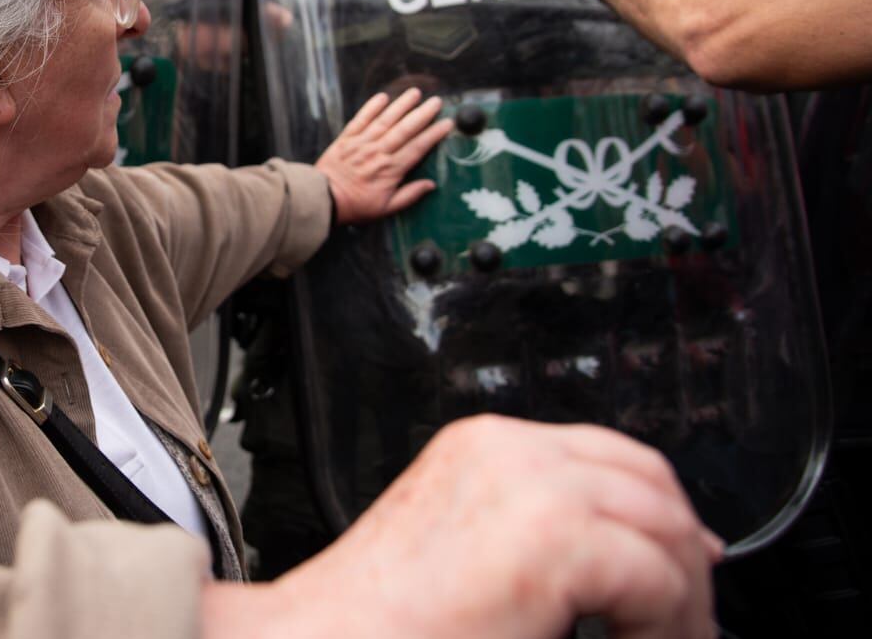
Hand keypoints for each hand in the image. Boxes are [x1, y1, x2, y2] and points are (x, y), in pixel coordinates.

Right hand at [204, 416, 720, 638]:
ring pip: (666, 526)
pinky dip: (673, 623)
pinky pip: (659, 575)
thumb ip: (534, 540)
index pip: (606, 456)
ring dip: (684, 595)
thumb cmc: (382, 623)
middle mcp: (509, 449)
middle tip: (689, 616)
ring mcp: (533, 483)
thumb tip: (620, 567)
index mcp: (484, 449)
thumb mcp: (468, 556)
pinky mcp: (553, 535)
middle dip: (683, 548)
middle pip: (649, 477)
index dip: (659, 513)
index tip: (684, 563)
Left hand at [316, 87, 452, 223]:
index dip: (433, 134)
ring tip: (414, 93)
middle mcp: (378, 152)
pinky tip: (382, 97)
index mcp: (391, 170)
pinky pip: (360, 119)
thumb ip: (410, 195)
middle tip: (436, 102)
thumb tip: (431, 185)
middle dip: (422, 114)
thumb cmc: (356, 206)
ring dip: (401, 105)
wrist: (324, 200)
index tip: (447, 123)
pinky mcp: (346, 139)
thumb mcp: (387, 208)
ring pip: (385, 120)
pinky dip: (371, 107)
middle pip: (405, 129)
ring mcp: (362, 143)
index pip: (417, 147)